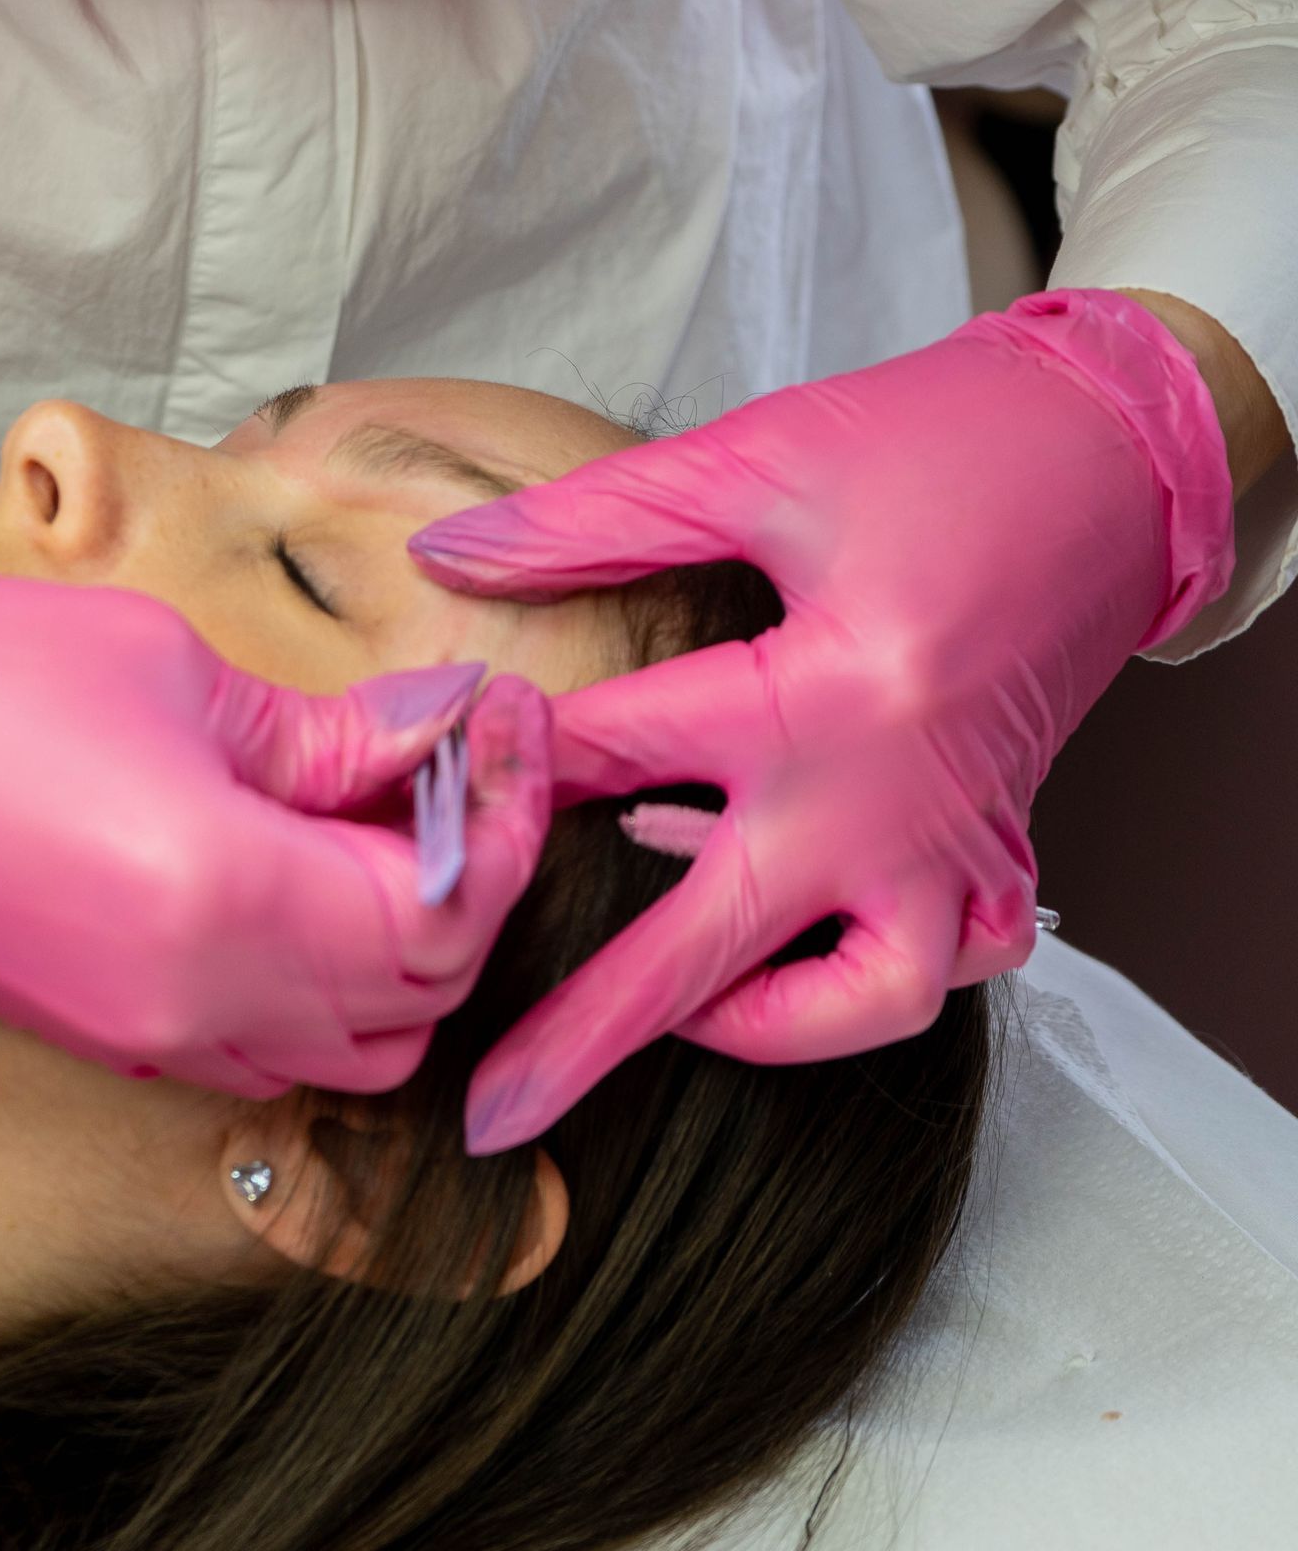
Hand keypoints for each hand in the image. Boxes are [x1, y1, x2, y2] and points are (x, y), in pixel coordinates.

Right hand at [0, 533, 552, 1093]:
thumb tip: (444, 731)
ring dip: (403, 948)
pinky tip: (300, 869)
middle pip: (423, 996)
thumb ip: (328, 734)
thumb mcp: (174, 672)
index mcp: (233, 902)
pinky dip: (323, 984)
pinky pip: (268, 1048)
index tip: (509, 717)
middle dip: (472, 880)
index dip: (506, 811)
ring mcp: (151, 1041)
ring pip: (353, 1047)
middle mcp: (205, 1005)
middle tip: (461, 759)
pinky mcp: (105, 1040)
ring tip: (382, 818)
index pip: (452, 906)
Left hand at [411, 291, 1234, 1149]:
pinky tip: (796, 949)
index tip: (436, 779)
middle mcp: (897, 797)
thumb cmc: (948, 441)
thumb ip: (597, 521)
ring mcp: (956, 841)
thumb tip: (451, 560)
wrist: (1115, 453)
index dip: (519, 762)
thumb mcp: (757, 459)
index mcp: (833, 690)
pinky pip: (941, 969)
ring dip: (757, 1027)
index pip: (626, 751)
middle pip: (717, 945)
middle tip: (495, 1108)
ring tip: (667, 1012)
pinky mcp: (997, 848)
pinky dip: (865, 983)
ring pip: (860, 1003)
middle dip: (593, 1030)